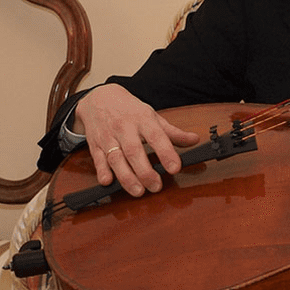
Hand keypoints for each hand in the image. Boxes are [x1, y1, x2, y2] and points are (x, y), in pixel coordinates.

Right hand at [73, 84, 200, 195]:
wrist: (99, 98)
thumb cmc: (130, 110)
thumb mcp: (153, 117)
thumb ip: (173, 132)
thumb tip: (194, 140)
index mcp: (143, 119)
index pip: (157, 137)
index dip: (166, 153)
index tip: (175, 168)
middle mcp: (125, 128)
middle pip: (135, 151)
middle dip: (145, 172)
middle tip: (156, 186)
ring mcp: (108, 137)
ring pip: (115, 158)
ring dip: (126, 177)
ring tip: (138, 191)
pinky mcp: (95, 144)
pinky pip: (97, 159)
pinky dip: (102, 171)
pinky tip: (108, 182)